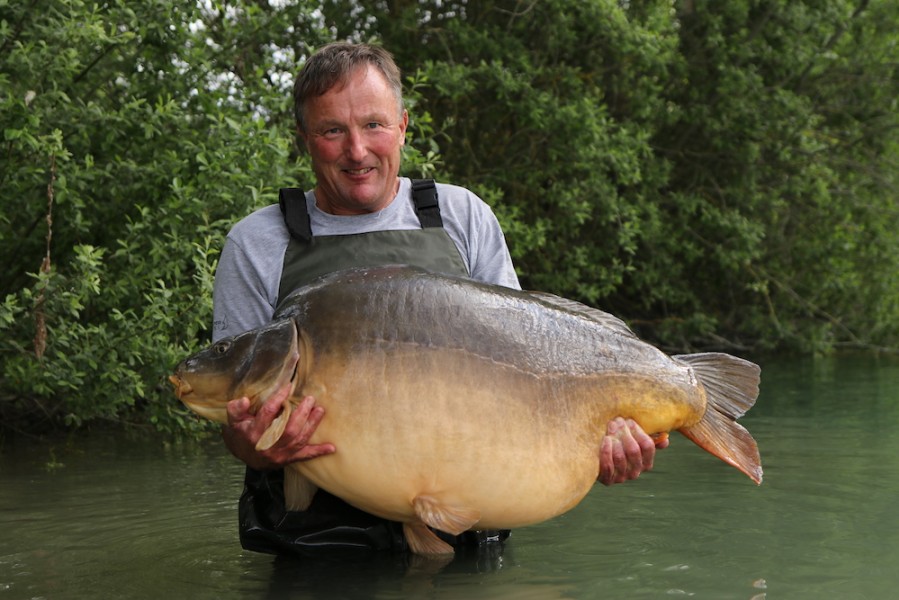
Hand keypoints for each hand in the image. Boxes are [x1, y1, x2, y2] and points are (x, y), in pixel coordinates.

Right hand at [221, 381, 335, 469]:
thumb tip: (243, 400)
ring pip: (298, 440)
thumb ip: (236, 410)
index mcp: (253, 433)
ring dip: (311, 425)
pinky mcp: (288, 460)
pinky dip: (318, 452)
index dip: (278, 399)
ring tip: (320, 410)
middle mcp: (267, 445)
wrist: (245, 457)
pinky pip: (304, 457)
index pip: (268, 413)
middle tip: (310, 399)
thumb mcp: (234, 421)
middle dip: (301, 414)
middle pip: (288, 429)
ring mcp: (279, 454)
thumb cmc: (241, 434)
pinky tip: (332, 448)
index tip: (288, 386)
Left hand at [597, 417, 668, 485]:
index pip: (648, 446)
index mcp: (645, 462)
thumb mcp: (632, 439)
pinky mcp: (608, 480)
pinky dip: (606, 451)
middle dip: (624, 434)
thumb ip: (649, 439)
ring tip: (609, 430)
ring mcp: (622, 478)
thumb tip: (666, 440)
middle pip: (634, 450)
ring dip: (614, 441)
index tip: (628, 421)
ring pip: (621, 458)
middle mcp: (636, 472)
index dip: (638, 431)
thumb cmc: (617, 443)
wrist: (595, 454)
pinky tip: (604, 440)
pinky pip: (608, 466)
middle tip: (616, 422)